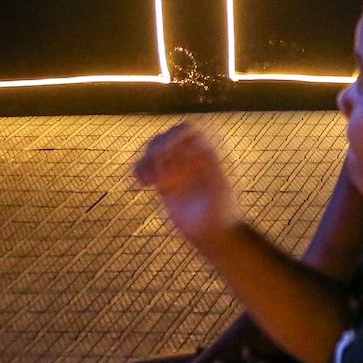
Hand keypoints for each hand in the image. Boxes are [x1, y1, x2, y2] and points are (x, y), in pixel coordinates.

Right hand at [134, 123, 240, 246]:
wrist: (214, 232)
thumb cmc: (222, 213)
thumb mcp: (219, 193)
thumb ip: (212, 173)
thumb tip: (204, 155)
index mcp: (206, 152)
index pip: (190, 130)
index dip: (176, 134)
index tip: (166, 150)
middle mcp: (191, 157)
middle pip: (169, 136)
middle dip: (158, 147)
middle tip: (157, 167)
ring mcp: (177, 168)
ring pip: (155, 150)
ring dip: (146, 159)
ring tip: (149, 180)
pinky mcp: (164, 182)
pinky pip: (147, 167)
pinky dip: (140, 170)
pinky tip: (143, 184)